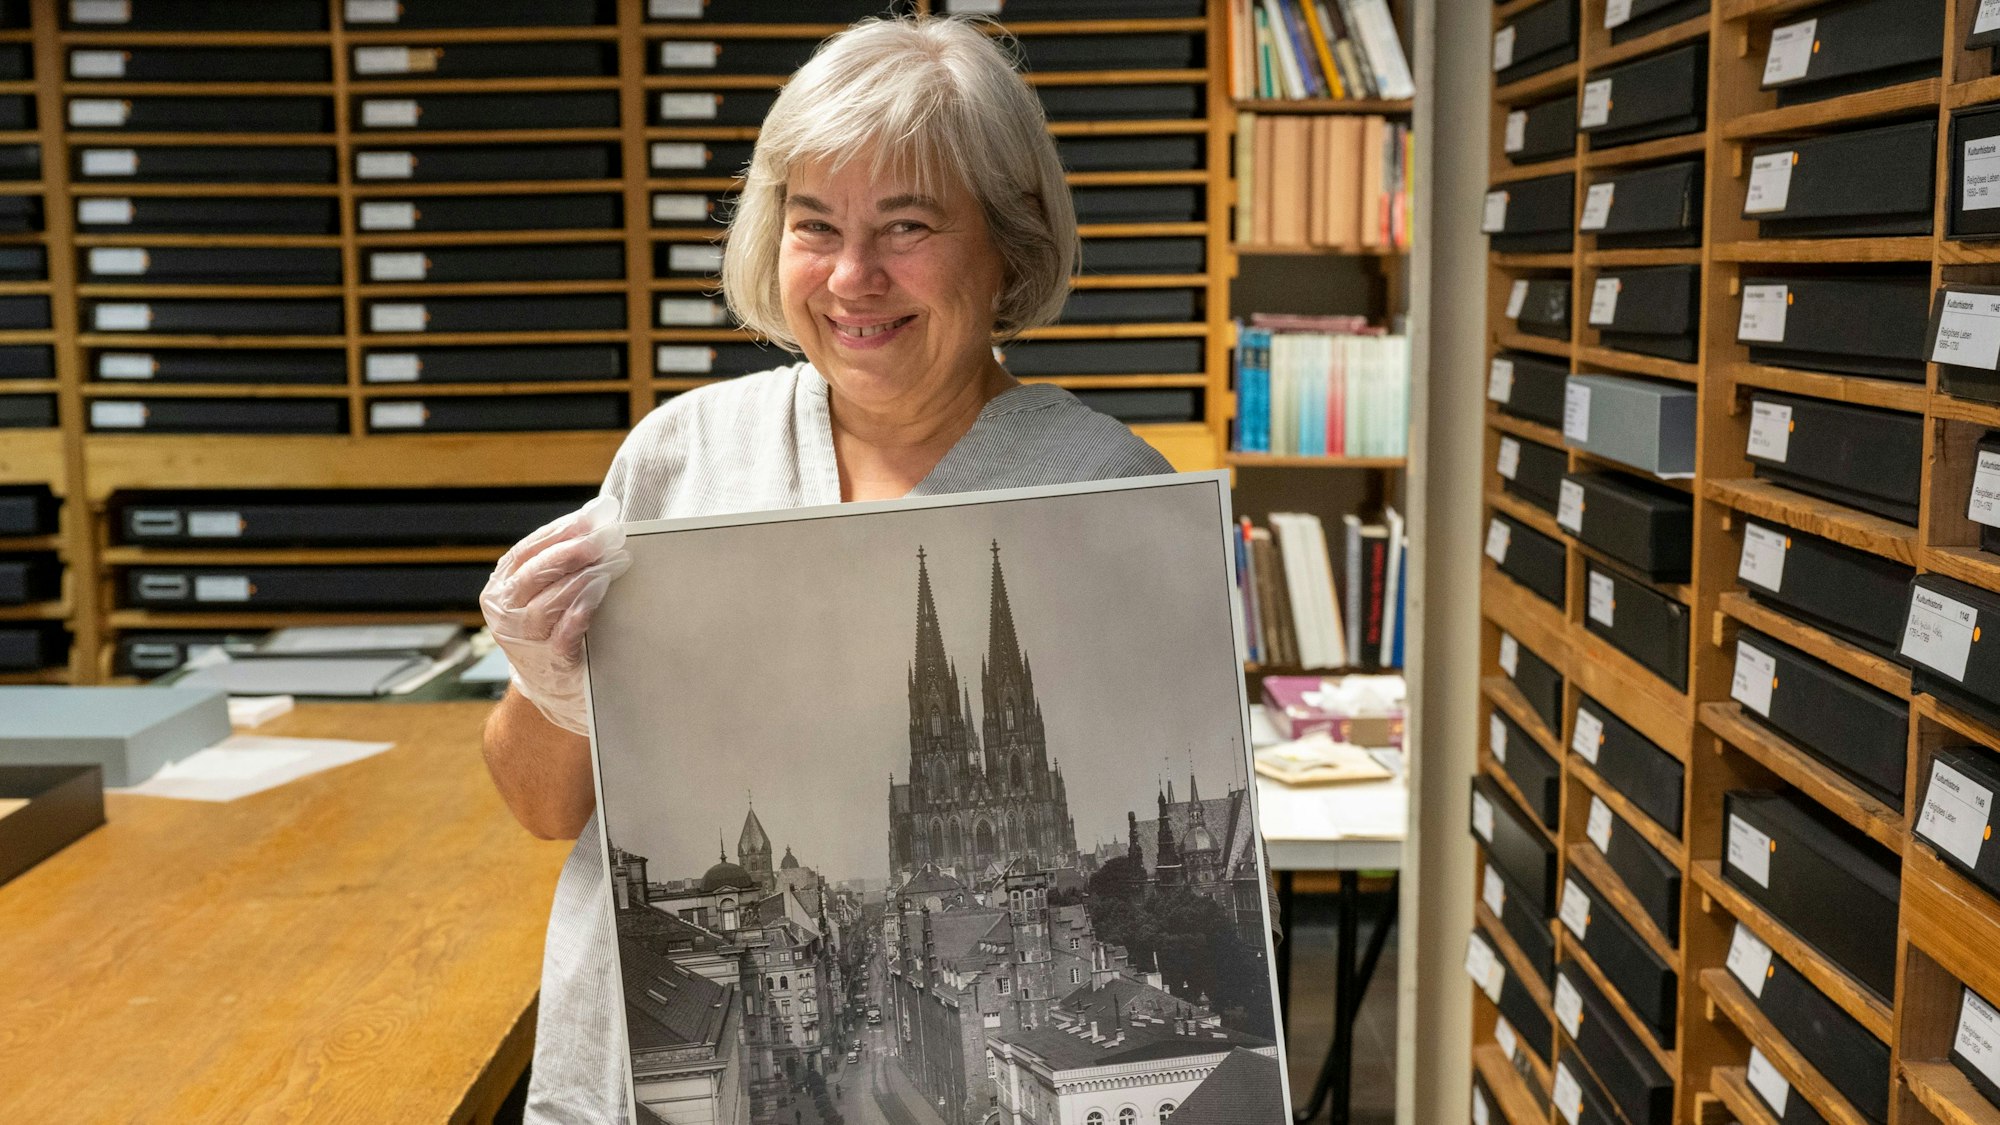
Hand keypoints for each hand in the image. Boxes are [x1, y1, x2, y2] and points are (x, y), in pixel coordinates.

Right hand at [480, 493, 631, 734]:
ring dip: (582, 578)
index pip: (528, 550)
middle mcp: (505, 614)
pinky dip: (579, 611)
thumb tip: (599, 519)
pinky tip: (599, 591)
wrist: (554, 690)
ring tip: (611, 560)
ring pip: (547, 603)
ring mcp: (523, 641)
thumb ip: (561, 564)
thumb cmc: (555, 630)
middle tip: (605, 535)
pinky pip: (562, 634)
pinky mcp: (548, 663)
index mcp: (501, 589)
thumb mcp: (547, 594)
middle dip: (572, 550)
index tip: (593, 516)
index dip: (561, 531)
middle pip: (535, 573)